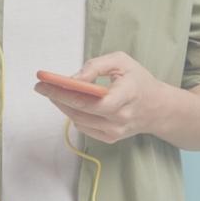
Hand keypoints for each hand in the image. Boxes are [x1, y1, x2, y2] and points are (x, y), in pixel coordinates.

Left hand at [33, 51, 167, 143]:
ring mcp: (116, 131)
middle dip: (58, 98)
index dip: (68, 93)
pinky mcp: (111, 138)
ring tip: (51, 92)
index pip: (95, 101)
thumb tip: (73, 78)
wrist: (158, 108)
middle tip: (41, 86)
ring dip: (63, 106)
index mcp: (128, 95)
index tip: (47, 83)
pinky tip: (68, 103)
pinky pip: (84, 127)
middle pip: (82, 112)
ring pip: (80, 120)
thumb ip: (97, 66)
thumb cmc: (138, 81)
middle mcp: (122, 118)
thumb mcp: (122, 62)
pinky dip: (74, 114)